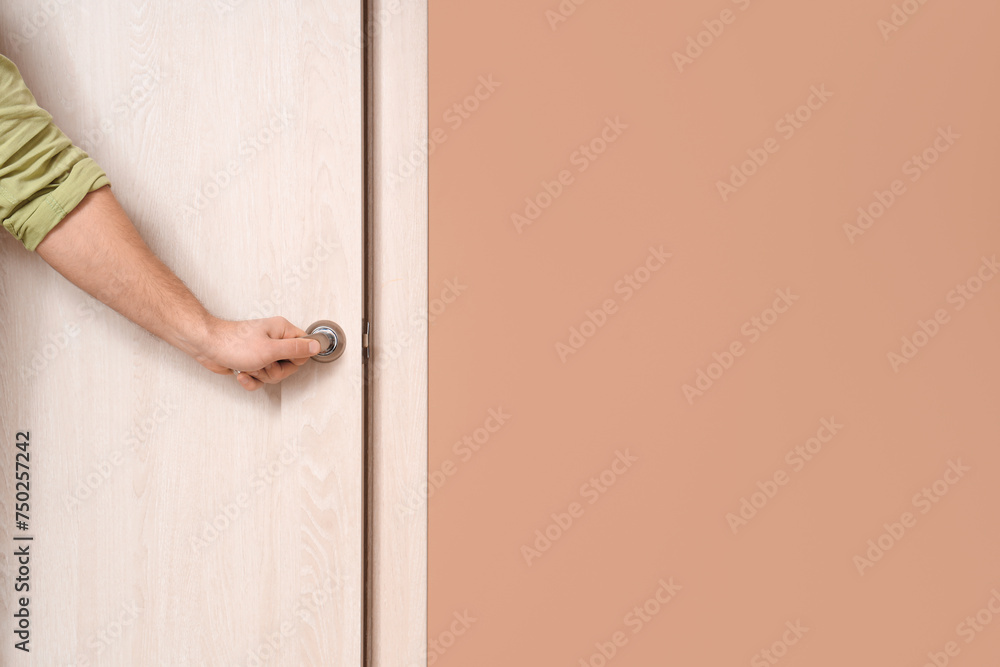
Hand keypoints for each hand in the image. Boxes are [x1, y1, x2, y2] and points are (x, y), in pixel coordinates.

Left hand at [194, 316, 319, 390]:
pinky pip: (260, 379)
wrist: (206, 346)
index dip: (295, 359)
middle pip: (289, 366)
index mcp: (282, 331)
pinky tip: (242, 373)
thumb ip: (296, 349)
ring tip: (249, 366)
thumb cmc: (233, 343)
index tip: (282, 359)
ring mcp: (263, 352)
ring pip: (274, 374)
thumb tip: (317, 346)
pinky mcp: (252, 362)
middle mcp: (274, 340)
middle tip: (263, 364)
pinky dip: (251, 380)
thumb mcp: (270, 350)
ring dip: (260, 375)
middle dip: (274, 371)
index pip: (304, 349)